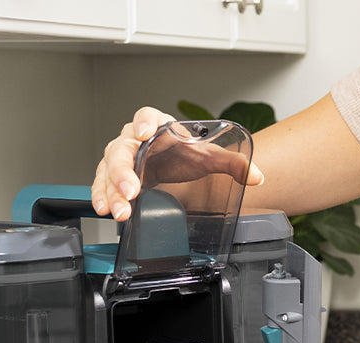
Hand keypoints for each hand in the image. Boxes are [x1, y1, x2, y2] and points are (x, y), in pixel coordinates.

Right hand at [91, 107, 264, 221]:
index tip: (145, 132)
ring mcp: (121, 157)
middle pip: (121, 149)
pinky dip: (102, 196)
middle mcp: (133, 138)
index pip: (147, 115)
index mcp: (157, 124)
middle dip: (123, 172)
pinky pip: (102, 183)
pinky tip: (105, 209)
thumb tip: (257, 176)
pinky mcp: (113, 176)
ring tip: (118, 210)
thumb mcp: (208, 156)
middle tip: (131, 191)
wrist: (173, 162)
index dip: (144, 121)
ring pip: (108, 169)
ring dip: (110, 190)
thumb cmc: (184, 153)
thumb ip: (233, 163)